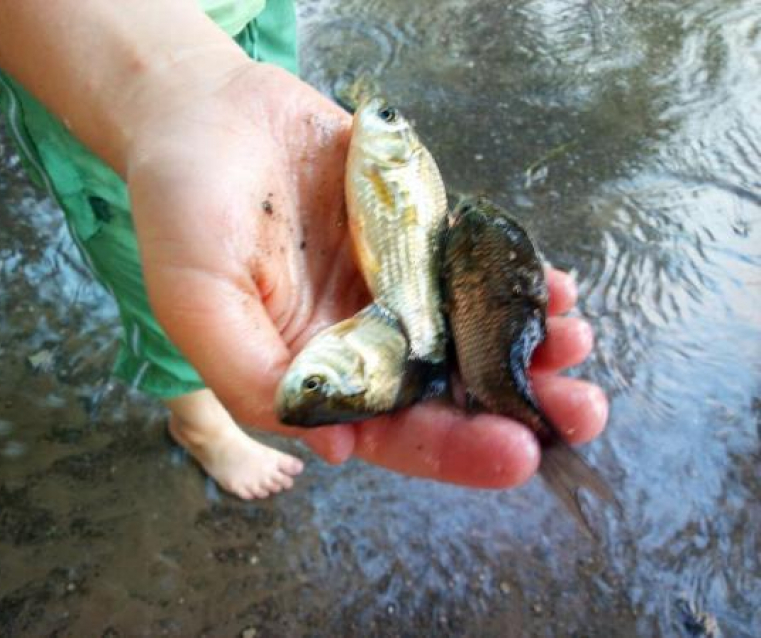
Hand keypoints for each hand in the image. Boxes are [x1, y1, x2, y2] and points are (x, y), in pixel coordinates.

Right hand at [125, 62, 607, 488]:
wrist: (202, 111)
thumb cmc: (183, 205)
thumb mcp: (196, 300)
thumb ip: (251, 377)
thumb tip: (338, 450)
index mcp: (313, 369)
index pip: (390, 431)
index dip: (452, 451)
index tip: (515, 453)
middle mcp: (361, 335)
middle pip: (448, 391)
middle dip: (516, 406)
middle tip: (580, 410)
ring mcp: (394, 282)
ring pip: (472, 329)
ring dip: (527, 344)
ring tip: (575, 342)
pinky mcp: (416, 232)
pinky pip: (474, 263)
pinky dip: (516, 278)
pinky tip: (552, 287)